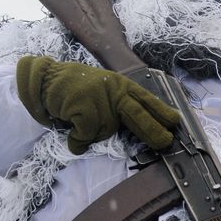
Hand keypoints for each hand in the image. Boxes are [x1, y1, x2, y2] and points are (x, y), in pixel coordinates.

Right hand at [16, 55, 180, 154]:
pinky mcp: (82, 108)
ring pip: (105, 130)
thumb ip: (119, 107)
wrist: (45, 78)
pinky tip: (69, 128)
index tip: (176, 122)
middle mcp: (113, 90)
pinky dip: (76, 138)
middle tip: (166, 142)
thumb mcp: (103, 92)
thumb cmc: (75, 88)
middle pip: (137, 113)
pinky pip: (84, 135)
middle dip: (153, 130)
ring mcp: (98, 98)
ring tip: (79, 121)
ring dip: (91, 133)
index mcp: (121, 85)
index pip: (145, 99)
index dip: (161, 111)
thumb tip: (138, 127)